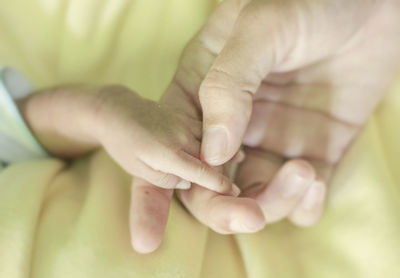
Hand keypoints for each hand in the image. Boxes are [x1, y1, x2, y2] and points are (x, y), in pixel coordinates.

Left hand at [21, 84, 238, 192]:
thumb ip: (165, 180)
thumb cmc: (124, 145)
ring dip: (225, 153)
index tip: (233, 193)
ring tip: (239, 162)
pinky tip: (226, 144)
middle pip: (212, 157)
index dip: (220, 184)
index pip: (203, 172)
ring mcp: (184, 122)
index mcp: (169, 154)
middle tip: (238, 191)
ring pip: (212, 140)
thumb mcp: (139, 170)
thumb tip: (189, 183)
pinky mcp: (184, 115)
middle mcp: (181, 136)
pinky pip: (207, 128)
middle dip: (225, 173)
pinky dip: (217, 138)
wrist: (117, 112)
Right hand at [129, 0, 399, 251]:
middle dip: (224, 210)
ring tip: (301, 173)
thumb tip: (215, 153)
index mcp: (202, 93)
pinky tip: (314, 181)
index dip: (166, 186)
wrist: (374, 0)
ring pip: (257, 197)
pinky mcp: (312, 150)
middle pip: (211, 185)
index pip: (172, 148)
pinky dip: (305, 205)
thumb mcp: (259, 26)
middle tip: (249, 215)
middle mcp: (232, 123)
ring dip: (274, 204)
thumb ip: (228, 84)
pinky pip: (301, 196)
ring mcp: (272, 139)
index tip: (167, 220)